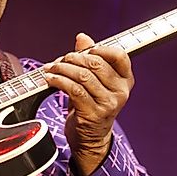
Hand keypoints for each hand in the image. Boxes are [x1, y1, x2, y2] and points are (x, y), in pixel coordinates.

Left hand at [43, 33, 133, 175]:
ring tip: (52, 69)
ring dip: (62, 69)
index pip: (120, 56)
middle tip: (61, 60)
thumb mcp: (94, 81)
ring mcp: (108, 104)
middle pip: (96, 64)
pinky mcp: (93, 113)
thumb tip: (82, 38)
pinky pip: (74, 90)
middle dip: (74, 58)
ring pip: (83, 76)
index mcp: (125, 80)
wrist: (91, 138)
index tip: (85, 50)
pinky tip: (51, 79)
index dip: (101, 48)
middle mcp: (120, 92)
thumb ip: (90, 58)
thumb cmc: (93, 105)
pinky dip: (59, 81)